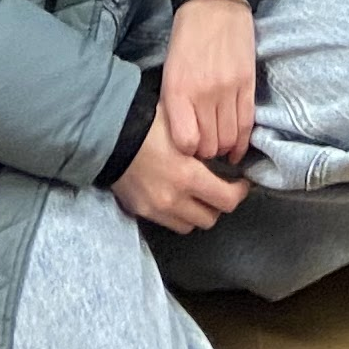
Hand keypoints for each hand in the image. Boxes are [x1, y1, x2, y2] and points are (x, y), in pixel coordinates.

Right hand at [113, 109, 250, 233]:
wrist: (107, 135)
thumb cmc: (148, 123)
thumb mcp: (183, 125)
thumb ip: (204, 142)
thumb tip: (225, 151)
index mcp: (188, 177)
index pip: (227, 200)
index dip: (239, 193)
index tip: (241, 183)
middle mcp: (174, 200)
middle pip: (210, 218)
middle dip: (218, 204)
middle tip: (220, 188)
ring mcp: (155, 210)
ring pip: (189, 225)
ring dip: (197, 212)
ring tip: (197, 194)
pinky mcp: (140, 212)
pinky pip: (167, 222)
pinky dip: (176, 214)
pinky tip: (175, 196)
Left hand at [159, 0, 259, 164]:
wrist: (215, 6)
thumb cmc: (186, 40)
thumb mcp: (168, 72)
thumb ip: (174, 105)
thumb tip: (183, 139)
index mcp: (178, 90)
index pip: (186, 143)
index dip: (188, 153)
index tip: (189, 150)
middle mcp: (203, 93)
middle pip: (210, 145)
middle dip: (206, 153)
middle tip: (205, 149)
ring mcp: (228, 89)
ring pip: (230, 138)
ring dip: (225, 148)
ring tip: (220, 147)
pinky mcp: (248, 84)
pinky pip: (248, 124)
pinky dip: (243, 142)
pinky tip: (237, 149)